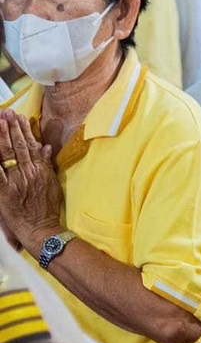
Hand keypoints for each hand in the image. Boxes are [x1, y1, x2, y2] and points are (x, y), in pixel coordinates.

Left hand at [0, 112, 62, 253]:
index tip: (20, 118)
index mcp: (40, 170)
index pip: (30, 145)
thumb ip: (47, 164)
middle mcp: (27, 172)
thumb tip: (45, 147)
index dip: (24, 130)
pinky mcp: (3, 192)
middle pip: (17, 146)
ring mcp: (14, 181)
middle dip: (11, 128)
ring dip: (2, 137)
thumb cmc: (48, 208)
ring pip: (6, 155)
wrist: (41, 228)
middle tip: (7, 113)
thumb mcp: (53, 184)